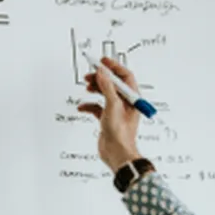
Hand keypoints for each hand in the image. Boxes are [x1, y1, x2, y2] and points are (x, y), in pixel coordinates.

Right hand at [77, 56, 142, 173]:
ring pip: (104, 94)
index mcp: (132, 97)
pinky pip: (97, 107)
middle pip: (112, 83)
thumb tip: (102, 72)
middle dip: (101, 77)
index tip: (102, 61)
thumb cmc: (121, 134)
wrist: (117, 154)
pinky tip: (82, 107)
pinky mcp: (107, 119)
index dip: (113, 67)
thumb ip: (107, 88)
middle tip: (90, 74)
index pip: (124, 76)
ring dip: (95, 89)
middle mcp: (125, 102)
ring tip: (87, 87)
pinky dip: (89, 105)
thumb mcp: (113, 106)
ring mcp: (115, 111)